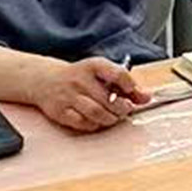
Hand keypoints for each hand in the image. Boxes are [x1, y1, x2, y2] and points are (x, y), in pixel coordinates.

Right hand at [30, 55, 148, 133]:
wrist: (45, 80)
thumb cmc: (79, 76)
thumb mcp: (100, 72)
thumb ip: (124, 84)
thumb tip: (146, 97)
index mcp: (93, 65)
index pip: (118, 74)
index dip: (132, 87)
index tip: (137, 94)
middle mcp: (80, 79)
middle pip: (109, 99)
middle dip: (122, 108)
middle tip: (125, 110)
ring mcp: (69, 96)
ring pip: (97, 113)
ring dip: (111, 119)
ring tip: (113, 117)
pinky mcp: (61, 111)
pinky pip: (83, 123)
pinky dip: (94, 125)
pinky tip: (97, 121)